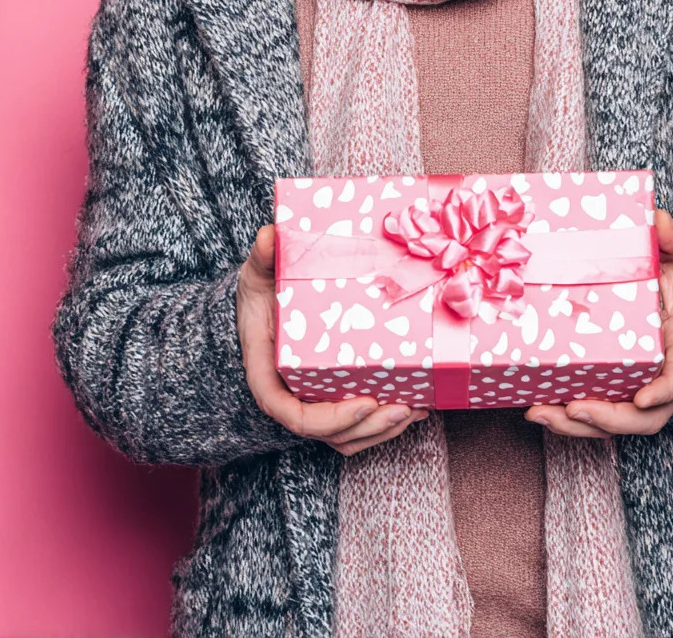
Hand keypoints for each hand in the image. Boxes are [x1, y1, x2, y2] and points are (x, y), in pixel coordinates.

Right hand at [237, 224, 427, 455]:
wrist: (264, 301)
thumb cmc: (261, 290)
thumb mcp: (257, 272)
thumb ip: (262, 257)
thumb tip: (269, 235)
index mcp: (268, 374)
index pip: (291, 414)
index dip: (329, 418)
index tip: (364, 402)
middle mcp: (290, 396)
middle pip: (328, 432)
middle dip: (368, 427)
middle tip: (404, 407)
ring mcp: (312, 401)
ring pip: (345, 437)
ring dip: (382, 431)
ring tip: (416, 409)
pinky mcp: (332, 398)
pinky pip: (356, 427)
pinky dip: (383, 425)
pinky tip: (414, 406)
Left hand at [524, 208, 672, 437]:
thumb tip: (658, 223)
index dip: (663, 391)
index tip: (642, 397)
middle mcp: (661, 373)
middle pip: (645, 416)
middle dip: (609, 419)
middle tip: (574, 408)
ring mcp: (637, 383)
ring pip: (615, 422)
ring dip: (578, 426)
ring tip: (540, 413)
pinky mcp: (612, 383)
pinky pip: (594, 408)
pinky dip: (566, 415)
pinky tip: (536, 406)